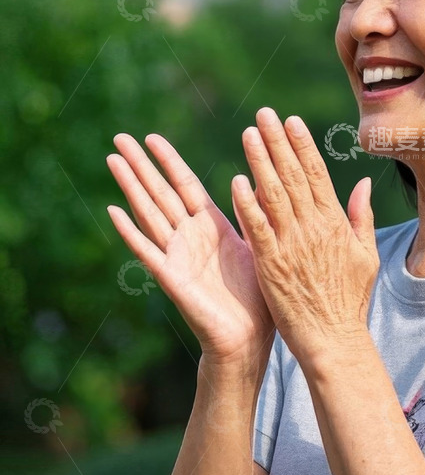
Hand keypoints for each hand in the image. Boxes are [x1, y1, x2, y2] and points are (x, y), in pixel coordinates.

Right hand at [106, 133, 274, 367]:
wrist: (249, 338)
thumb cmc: (256, 297)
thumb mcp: (258, 245)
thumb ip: (253, 214)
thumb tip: (261, 179)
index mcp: (211, 227)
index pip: (185, 184)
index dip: (169, 160)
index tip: (152, 136)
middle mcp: (189, 237)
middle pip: (160, 192)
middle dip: (141, 165)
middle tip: (120, 136)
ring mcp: (177, 256)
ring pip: (149, 213)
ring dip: (130, 186)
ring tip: (112, 159)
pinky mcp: (171, 277)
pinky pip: (148, 250)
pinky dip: (129, 231)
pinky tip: (112, 210)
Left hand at [231, 108, 378, 365]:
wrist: (334, 340)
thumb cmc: (350, 300)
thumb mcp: (366, 256)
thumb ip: (361, 217)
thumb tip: (363, 183)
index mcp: (335, 223)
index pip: (316, 174)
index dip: (302, 145)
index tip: (291, 120)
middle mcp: (314, 229)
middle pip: (293, 176)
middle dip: (278, 142)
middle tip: (263, 114)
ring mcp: (292, 246)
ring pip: (274, 195)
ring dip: (260, 162)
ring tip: (248, 134)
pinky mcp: (272, 265)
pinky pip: (258, 229)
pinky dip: (247, 205)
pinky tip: (236, 181)